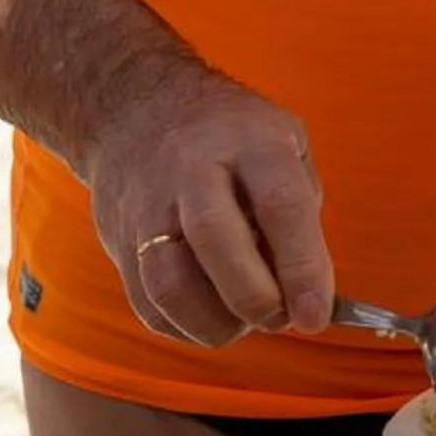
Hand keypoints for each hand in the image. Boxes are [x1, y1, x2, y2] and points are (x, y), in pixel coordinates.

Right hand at [83, 66, 332, 346]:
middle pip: (215, 240)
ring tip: (242, 318)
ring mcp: (146, 206)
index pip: (280, 205)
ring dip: (216, 323)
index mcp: (247, 141)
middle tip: (279, 317)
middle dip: (255, 299)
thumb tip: (306, 294)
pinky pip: (149, 306)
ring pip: (170, 285)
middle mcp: (190, 170)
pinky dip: (186, 327)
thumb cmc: (228, 137)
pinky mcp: (119, 241)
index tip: (316, 316)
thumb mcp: (283, 142)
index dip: (303, 268)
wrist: (132, 109)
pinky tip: (210, 312)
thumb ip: (300, 211)